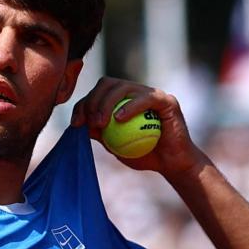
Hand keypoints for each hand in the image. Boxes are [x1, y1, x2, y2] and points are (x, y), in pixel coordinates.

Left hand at [70, 77, 202, 176]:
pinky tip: (119, 118)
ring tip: (101, 123)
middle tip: (89, 122)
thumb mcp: (115, 147)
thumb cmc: (144, 156)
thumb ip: (99, 134)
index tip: (75, 124)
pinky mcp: (166, 100)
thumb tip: (77, 125)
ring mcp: (151, 93)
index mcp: (123, 99)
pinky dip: (130, 106)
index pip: (97, 93)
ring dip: (106, 103)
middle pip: (107, 84)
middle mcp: (136, 91)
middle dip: (92, 100)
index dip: (82, 105)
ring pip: (123, 87)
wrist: (172, 164)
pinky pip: (145, 98)